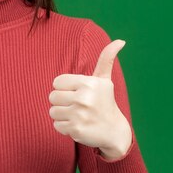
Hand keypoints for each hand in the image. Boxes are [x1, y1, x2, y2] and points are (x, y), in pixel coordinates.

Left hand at [48, 40, 131, 156]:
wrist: (114, 131)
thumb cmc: (105, 102)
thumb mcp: (104, 80)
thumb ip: (106, 58)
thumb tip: (120, 41)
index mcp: (88, 83)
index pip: (57, 82)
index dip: (64, 88)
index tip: (77, 93)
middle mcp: (84, 98)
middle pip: (52, 97)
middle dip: (62, 102)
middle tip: (77, 106)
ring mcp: (80, 115)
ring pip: (52, 111)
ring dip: (62, 115)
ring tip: (77, 115)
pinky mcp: (75, 129)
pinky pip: (56, 125)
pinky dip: (64, 127)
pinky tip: (78, 125)